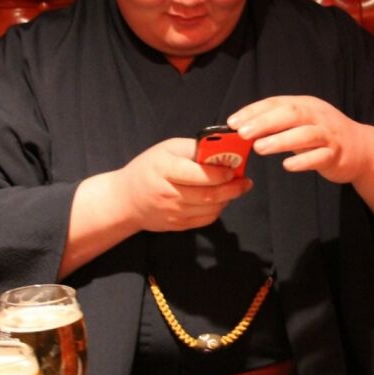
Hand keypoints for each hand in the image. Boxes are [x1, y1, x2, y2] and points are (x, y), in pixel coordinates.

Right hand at [115, 137, 252, 232]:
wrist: (126, 200)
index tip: (233, 169)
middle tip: (246, 181)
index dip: (219, 173)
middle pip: (208, 195)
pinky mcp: (177, 226)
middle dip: (232, 189)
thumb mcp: (167, 149)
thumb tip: (224, 150)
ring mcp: (173, 213)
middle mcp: (168, 194)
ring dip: (228, 199)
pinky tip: (221, 199)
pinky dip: (218, 210)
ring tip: (236, 188)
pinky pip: (205, 220)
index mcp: (164, 170)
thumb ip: (194, 148)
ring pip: (210, 209)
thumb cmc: (149, 168)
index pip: (197, 175)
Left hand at [227, 96, 369, 183]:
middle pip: (290, 114)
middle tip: (242, 133)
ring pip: (305, 134)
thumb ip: (277, 124)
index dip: (253, 111)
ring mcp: (329, 135)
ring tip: (259, 148)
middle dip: (264, 122)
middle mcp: (317, 116)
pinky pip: (319, 156)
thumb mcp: (301, 123)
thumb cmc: (323, 135)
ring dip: (280, 140)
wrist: (362, 149)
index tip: (232, 122)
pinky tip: (287, 165)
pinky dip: (303, 160)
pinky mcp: (337, 154)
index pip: (276, 103)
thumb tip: (243, 128)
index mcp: (305, 105)